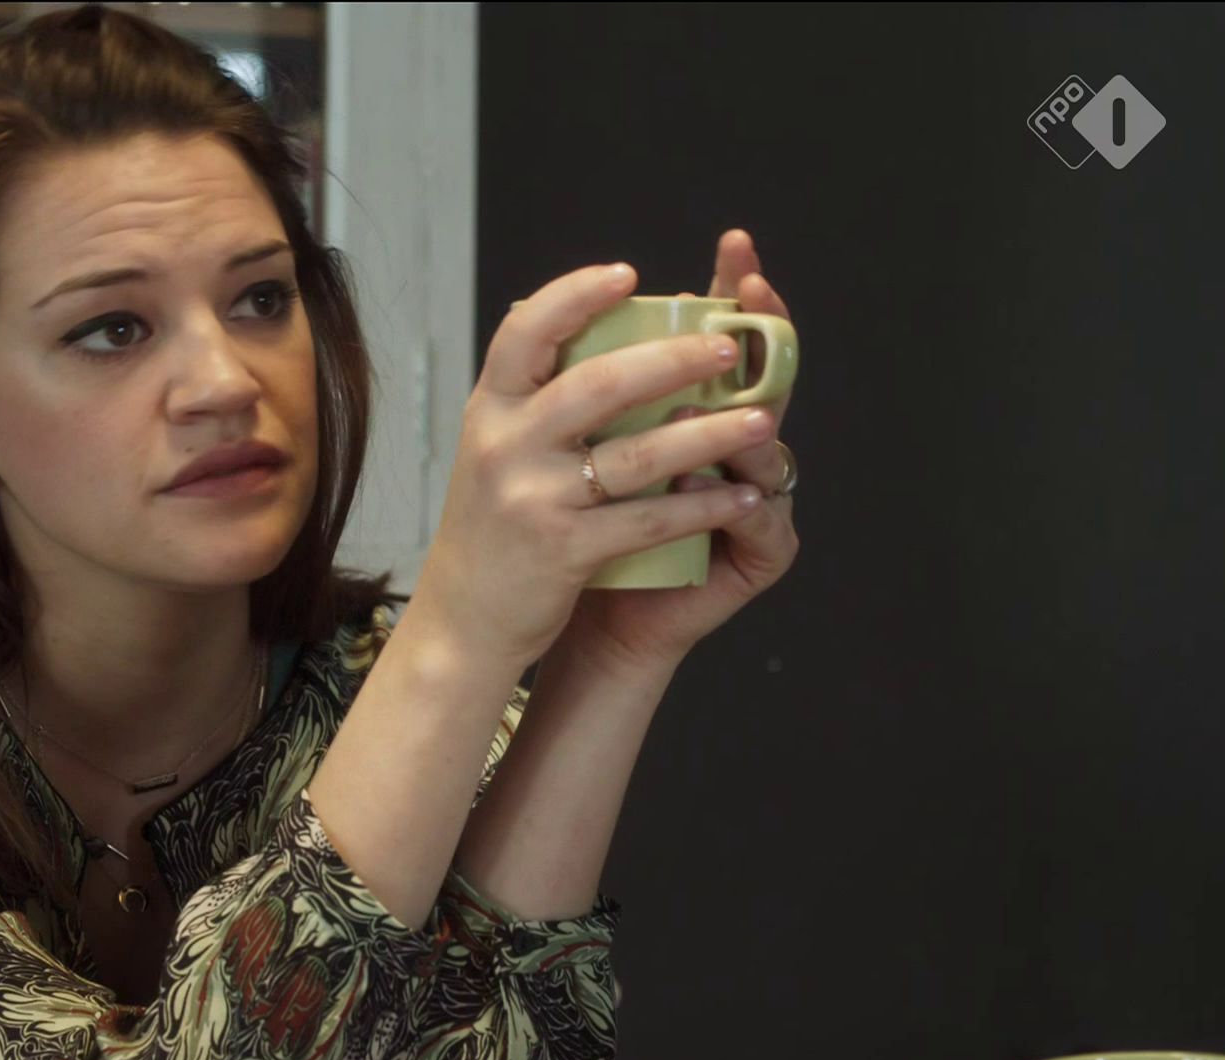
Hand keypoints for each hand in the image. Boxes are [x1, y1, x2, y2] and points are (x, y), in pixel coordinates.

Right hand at [415, 248, 779, 672]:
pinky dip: (704, 507)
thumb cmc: (494, 527)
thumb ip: (535, 400)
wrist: (462, 619)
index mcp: (490, 408)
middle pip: (599, 383)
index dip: (576, 294)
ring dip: (711, 435)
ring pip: (639, 454)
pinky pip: (649, 520)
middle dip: (673, 359)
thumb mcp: (494, 449)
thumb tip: (606, 336)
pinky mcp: (564, 550)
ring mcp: (533, 498)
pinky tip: (743, 497)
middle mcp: (506, 445)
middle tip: (727, 349)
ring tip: (762, 422)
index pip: (527, 330)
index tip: (628, 275)